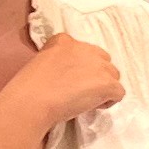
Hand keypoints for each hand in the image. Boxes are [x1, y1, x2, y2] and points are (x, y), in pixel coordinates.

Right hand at [6, 36, 125, 129]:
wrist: (32, 101)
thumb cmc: (29, 88)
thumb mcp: (41, 63)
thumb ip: (60, 63)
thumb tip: (70, 77)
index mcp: (64, 41)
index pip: (84, 51)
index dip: (81, 68)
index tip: (71, 80)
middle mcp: (84, 48)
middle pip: (103, 61)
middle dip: (96, 76)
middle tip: (81, 91)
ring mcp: (98, 65)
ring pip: (113, 76)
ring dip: (103, 88)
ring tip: (86, 100)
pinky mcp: (107, 83)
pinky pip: (119, 92)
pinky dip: (109, 101)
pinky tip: (92, 107)